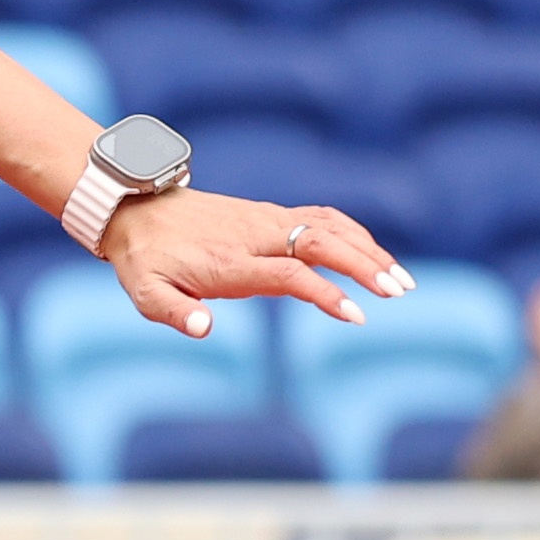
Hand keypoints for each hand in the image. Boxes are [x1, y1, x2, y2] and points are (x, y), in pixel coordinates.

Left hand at [105, 188, 409, 338]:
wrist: (139, 210)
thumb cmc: (146, 260)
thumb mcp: (146, 292)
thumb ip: (174, 312)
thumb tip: (203, 329)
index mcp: (230, 261)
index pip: (287, 275)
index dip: (324, 292)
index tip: (355, 314)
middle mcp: (255, 235)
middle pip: (320, 243)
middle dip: (364, 265)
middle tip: (397, 291)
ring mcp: (266, 219)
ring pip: (328, 226)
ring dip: (368, 249)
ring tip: (401, 280)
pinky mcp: (272, 213)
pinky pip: (322, 217)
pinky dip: (353, 232)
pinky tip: (374, 254)